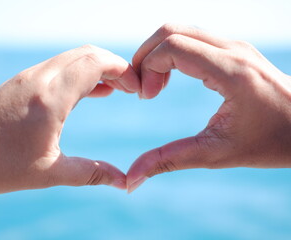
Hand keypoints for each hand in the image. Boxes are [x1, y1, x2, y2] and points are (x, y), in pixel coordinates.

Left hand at [0, 45, 139, 203]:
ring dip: (97, 68)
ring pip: (73, 57)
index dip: (124, 71)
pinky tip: (89, 92)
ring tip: (115, 90)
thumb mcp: (49, 173)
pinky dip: (79, 73)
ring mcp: (28, 76)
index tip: (138, 89)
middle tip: (131, 89)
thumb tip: (124, 181)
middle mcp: (40, 78)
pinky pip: (58, 67)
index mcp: (51, 97)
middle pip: (88, 53)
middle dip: (115, 66)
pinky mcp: (21, 81)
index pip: (96, 63)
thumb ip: (92, 173)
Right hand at [127, 24, 290, 192]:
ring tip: (155, 86)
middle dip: (146, 56)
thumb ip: (169, 162)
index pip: (174, 46)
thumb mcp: (216, 155)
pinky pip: (192, 38)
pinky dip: (171, 53)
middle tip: (143, 89)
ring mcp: (235, 46)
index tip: (146, 97)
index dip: (148, 67)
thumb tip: (131, 179)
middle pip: (171, 30)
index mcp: (232, 73)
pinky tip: (169, 79)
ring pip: (180, 30)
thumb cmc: (270, 142)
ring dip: (157, 53)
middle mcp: (233, 50)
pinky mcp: (233, 49)